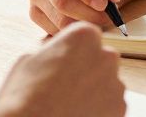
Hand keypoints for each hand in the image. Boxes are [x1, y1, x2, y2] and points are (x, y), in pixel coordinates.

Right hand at [0, 23, 125, 116]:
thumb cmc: (25, 95)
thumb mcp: (29, 58)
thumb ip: (53, 49)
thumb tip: (56, 51)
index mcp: (84, 36)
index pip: (86, 36)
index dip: (72, 50)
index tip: (62, 62)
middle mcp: (106, 56)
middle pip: (100, 58)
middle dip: (87, 69)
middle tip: (65, 85)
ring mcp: (116, 83)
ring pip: (107, 82)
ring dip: (93, 90)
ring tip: (69, 102)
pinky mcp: (119, 108)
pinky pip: (110, 104)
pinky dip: (99, 109)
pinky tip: (78, 112)